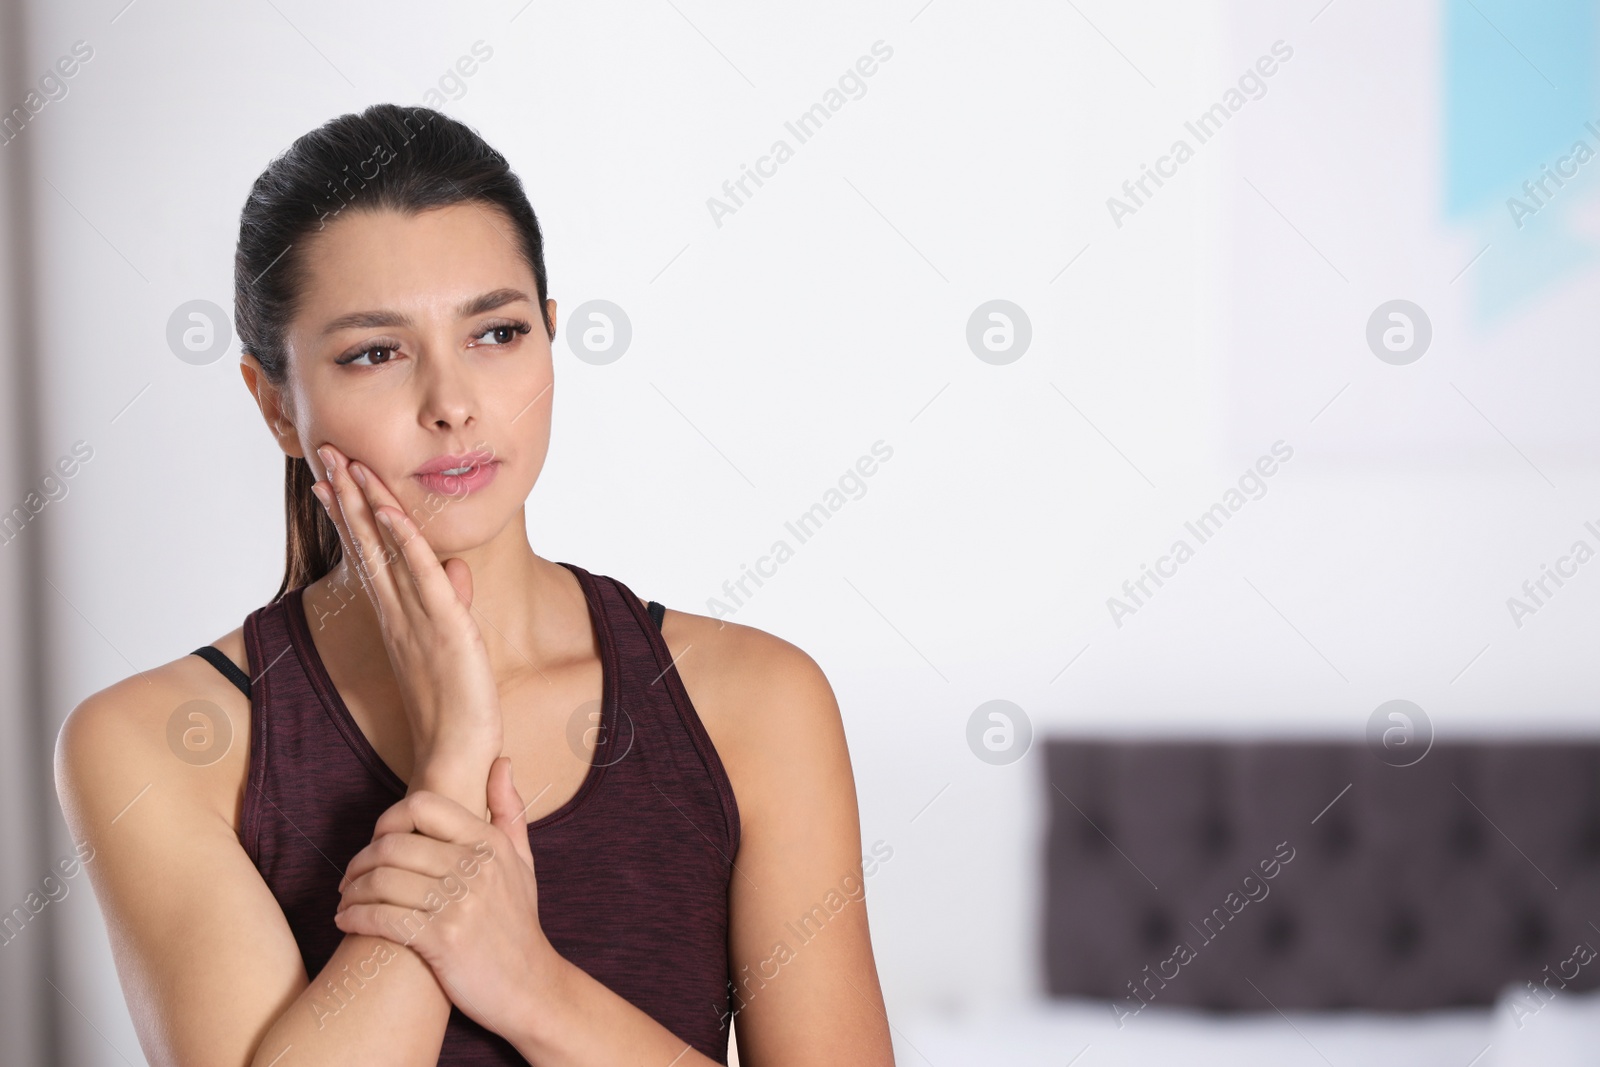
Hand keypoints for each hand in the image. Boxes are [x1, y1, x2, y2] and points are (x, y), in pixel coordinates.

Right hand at [311, 443, 502, 799]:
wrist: (455, 758)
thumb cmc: (456, 709)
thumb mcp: (456, 645)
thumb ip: (454, 604)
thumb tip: (458, 570)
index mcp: (397, 618)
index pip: (368, 556)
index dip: (348, 517)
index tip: (328, 481)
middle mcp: (397, 614)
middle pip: (365, 543)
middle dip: (345, 495)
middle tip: (324, 452)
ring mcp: (415, 618)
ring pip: (383, 549)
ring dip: (363, 503)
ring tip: (344, 462)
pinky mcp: (443, 626)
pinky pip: (419, 573)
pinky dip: (404, 538)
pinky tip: (387, 507)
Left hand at [334, 757, 563, 1034]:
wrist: (530, 987)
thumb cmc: (518, 923)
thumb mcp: (522, 862)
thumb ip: (509, 810)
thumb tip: (501, 762)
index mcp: (489, 842)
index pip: (423, 805)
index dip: (389, 818)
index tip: (378, 840)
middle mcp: (475, 866)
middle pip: (393, 844)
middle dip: (360, 861)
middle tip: (351, 877)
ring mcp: (459, 903)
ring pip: (382, 880)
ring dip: (352, 891)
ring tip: (347, 900)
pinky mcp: (442, 940)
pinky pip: (381, 917)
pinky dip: (355, 918)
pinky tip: (348, 922)